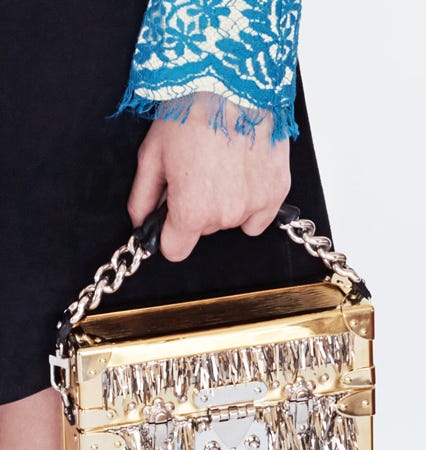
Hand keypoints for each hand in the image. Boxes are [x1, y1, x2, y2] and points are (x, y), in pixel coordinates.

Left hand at [127, 93, 290, 261]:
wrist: (232, 79)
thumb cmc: (190, 111)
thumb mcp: (152, 154)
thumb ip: (143, 198)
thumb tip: (141, 221)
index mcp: (191, 211)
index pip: (176, 251)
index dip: (170, 234)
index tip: (172, 220)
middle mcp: (225, 215)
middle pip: (205, 230)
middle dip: (199, 208)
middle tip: (199, 170)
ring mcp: (255, 204)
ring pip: (232, 220)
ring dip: (227, 202)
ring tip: (223, 164)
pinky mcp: (277, 190)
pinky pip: (259, 215)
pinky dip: (252, 200)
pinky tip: (244, 172)